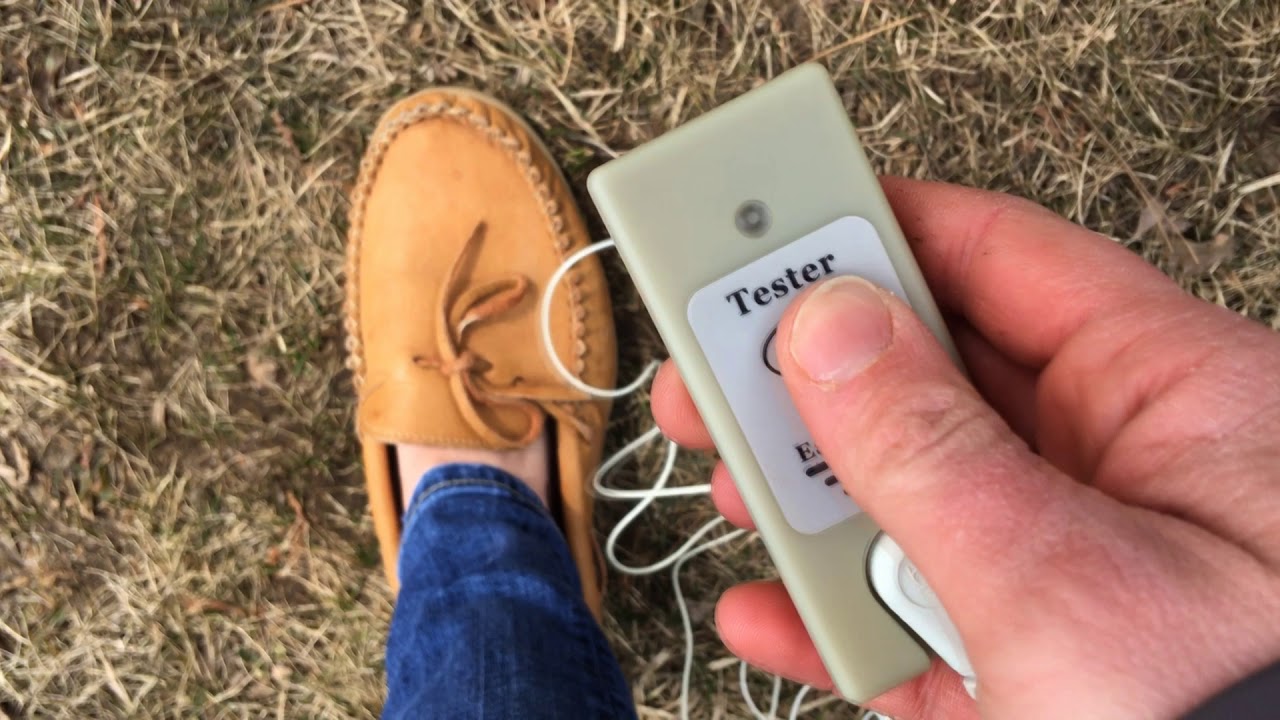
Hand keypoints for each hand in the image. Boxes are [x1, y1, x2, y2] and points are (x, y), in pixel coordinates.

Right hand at [651, 178, 1279, 718]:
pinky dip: (839, 617)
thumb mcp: (1060, 582)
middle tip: (718, 371)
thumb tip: (829, 331)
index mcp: (1173, 397)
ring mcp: (1072, 567)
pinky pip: (919, 611)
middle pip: (933, 377)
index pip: (998, 258)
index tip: (769, 224)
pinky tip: (773, 615)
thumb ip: (928, 450)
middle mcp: (1121, 469)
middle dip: (815, 382)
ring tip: (739, 496)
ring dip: (815, 505)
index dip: (879, 230)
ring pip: (914, 494)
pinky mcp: (1035, 659)